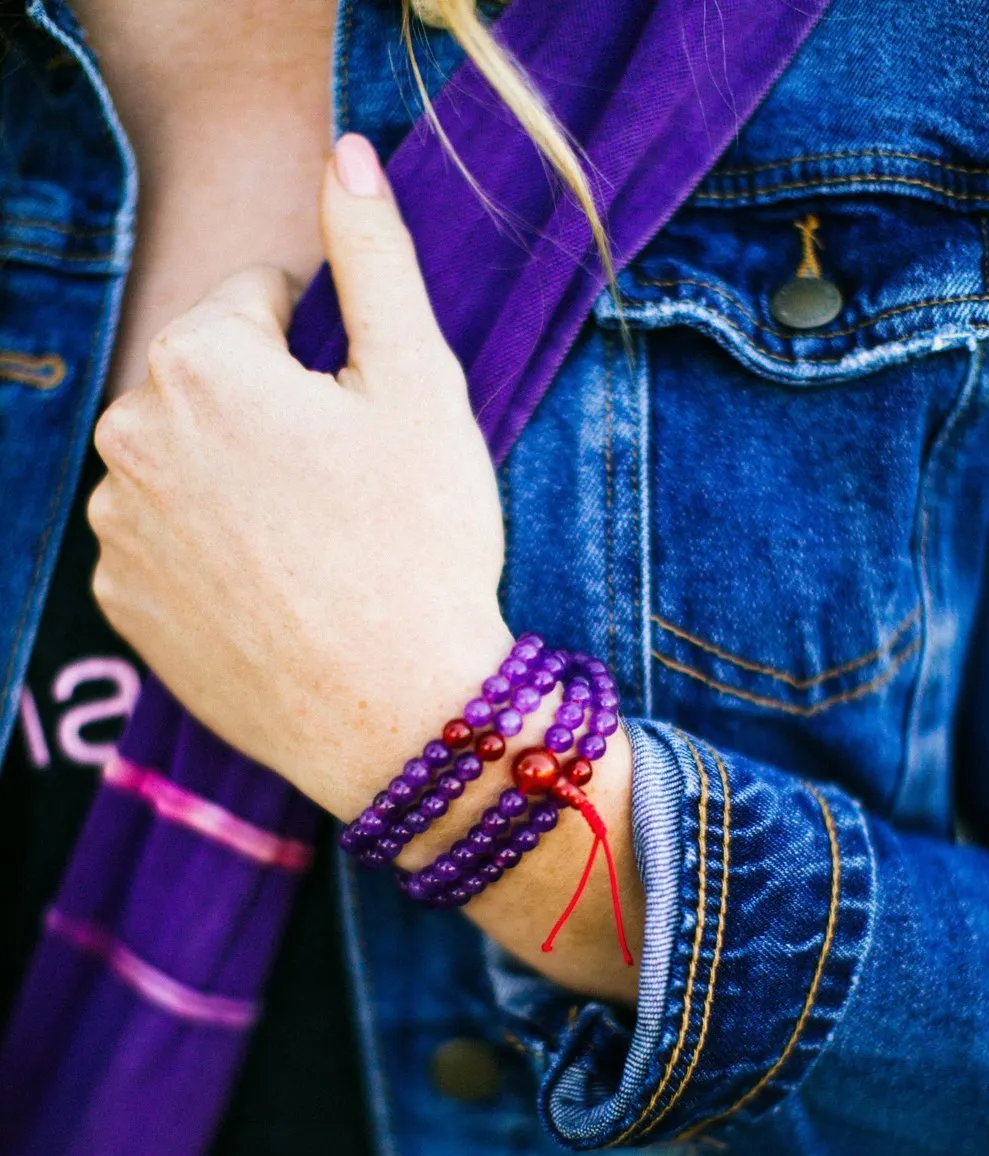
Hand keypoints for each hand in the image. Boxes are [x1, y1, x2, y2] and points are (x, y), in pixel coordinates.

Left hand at [89, 134, 512, 818]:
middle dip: (271, 408)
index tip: (365, 413)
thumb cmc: (421, 545)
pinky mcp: (120, 602)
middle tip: (346, 485)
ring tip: (313, 543)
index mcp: (199, 358)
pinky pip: (163, 541)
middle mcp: (129, 434)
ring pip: (183, 460)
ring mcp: (116, 528)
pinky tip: (273, 588)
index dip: (325, 347)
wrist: (398, 716)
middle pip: (211, 380)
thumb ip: (375, 256)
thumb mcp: (421, 385)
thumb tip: (348, 154)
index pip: (256, 297)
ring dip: (236, 477)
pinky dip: (209, 549)